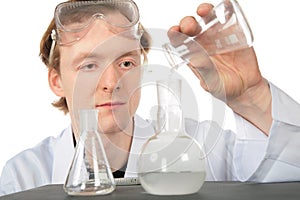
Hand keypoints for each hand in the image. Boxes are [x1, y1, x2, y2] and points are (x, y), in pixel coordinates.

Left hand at [168, 3, 271, 133]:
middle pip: (190, 27)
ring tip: (204, 11)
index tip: (174, 31)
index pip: (179, 41)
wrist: (245, 87)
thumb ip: (204, 71)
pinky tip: (223, 10)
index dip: (175, 34)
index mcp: (192, 54)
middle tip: (191, 26)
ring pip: (207, 18)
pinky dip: (224, 10)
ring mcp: (217, 36)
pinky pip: (227, 18)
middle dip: (187, 22)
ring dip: (204, 11)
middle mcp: (202, 43)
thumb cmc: (224, 87)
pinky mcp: (233, 32)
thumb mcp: (212, 82)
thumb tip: (194, 61)